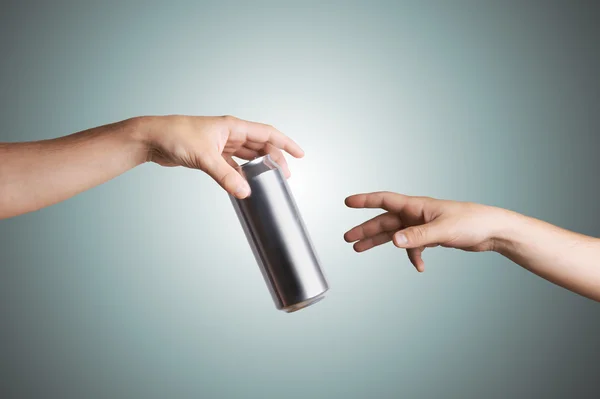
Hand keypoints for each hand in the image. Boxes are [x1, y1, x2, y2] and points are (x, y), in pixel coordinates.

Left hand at [142, 115, 303, 197]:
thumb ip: (226, 176)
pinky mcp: (210, 154)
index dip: (285, 143)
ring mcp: (220, 144)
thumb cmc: (176, 136)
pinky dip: (240, 174)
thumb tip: (245, 192)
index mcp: (232, 126)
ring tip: (270, 179)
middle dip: (274, 159)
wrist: (152, 139)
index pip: (267, 134)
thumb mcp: (204, 157)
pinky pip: (232, 165)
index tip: (300, 154)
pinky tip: (245, 184)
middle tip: (285, 175)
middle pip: (260, 146)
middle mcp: (229, 133)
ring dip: (258, 167)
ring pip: (247, 156)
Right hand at [344, 192, 507, 271]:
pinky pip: (414, 246)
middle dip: (366, 229)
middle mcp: (416, 214)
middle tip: (348, 238)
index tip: (347, 202)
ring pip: (395, 234)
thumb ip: (417, 236)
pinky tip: (419, 266)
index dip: (365, 201)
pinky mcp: (432, 236)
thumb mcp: (442, 230)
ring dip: (378, 242)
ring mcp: (423, 225)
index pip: (385, 200)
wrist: (493, 230)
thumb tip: (395, 242)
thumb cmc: (472, 222)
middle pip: (384, 221)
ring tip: (359, 249)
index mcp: (416, 206)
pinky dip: (413, 256)